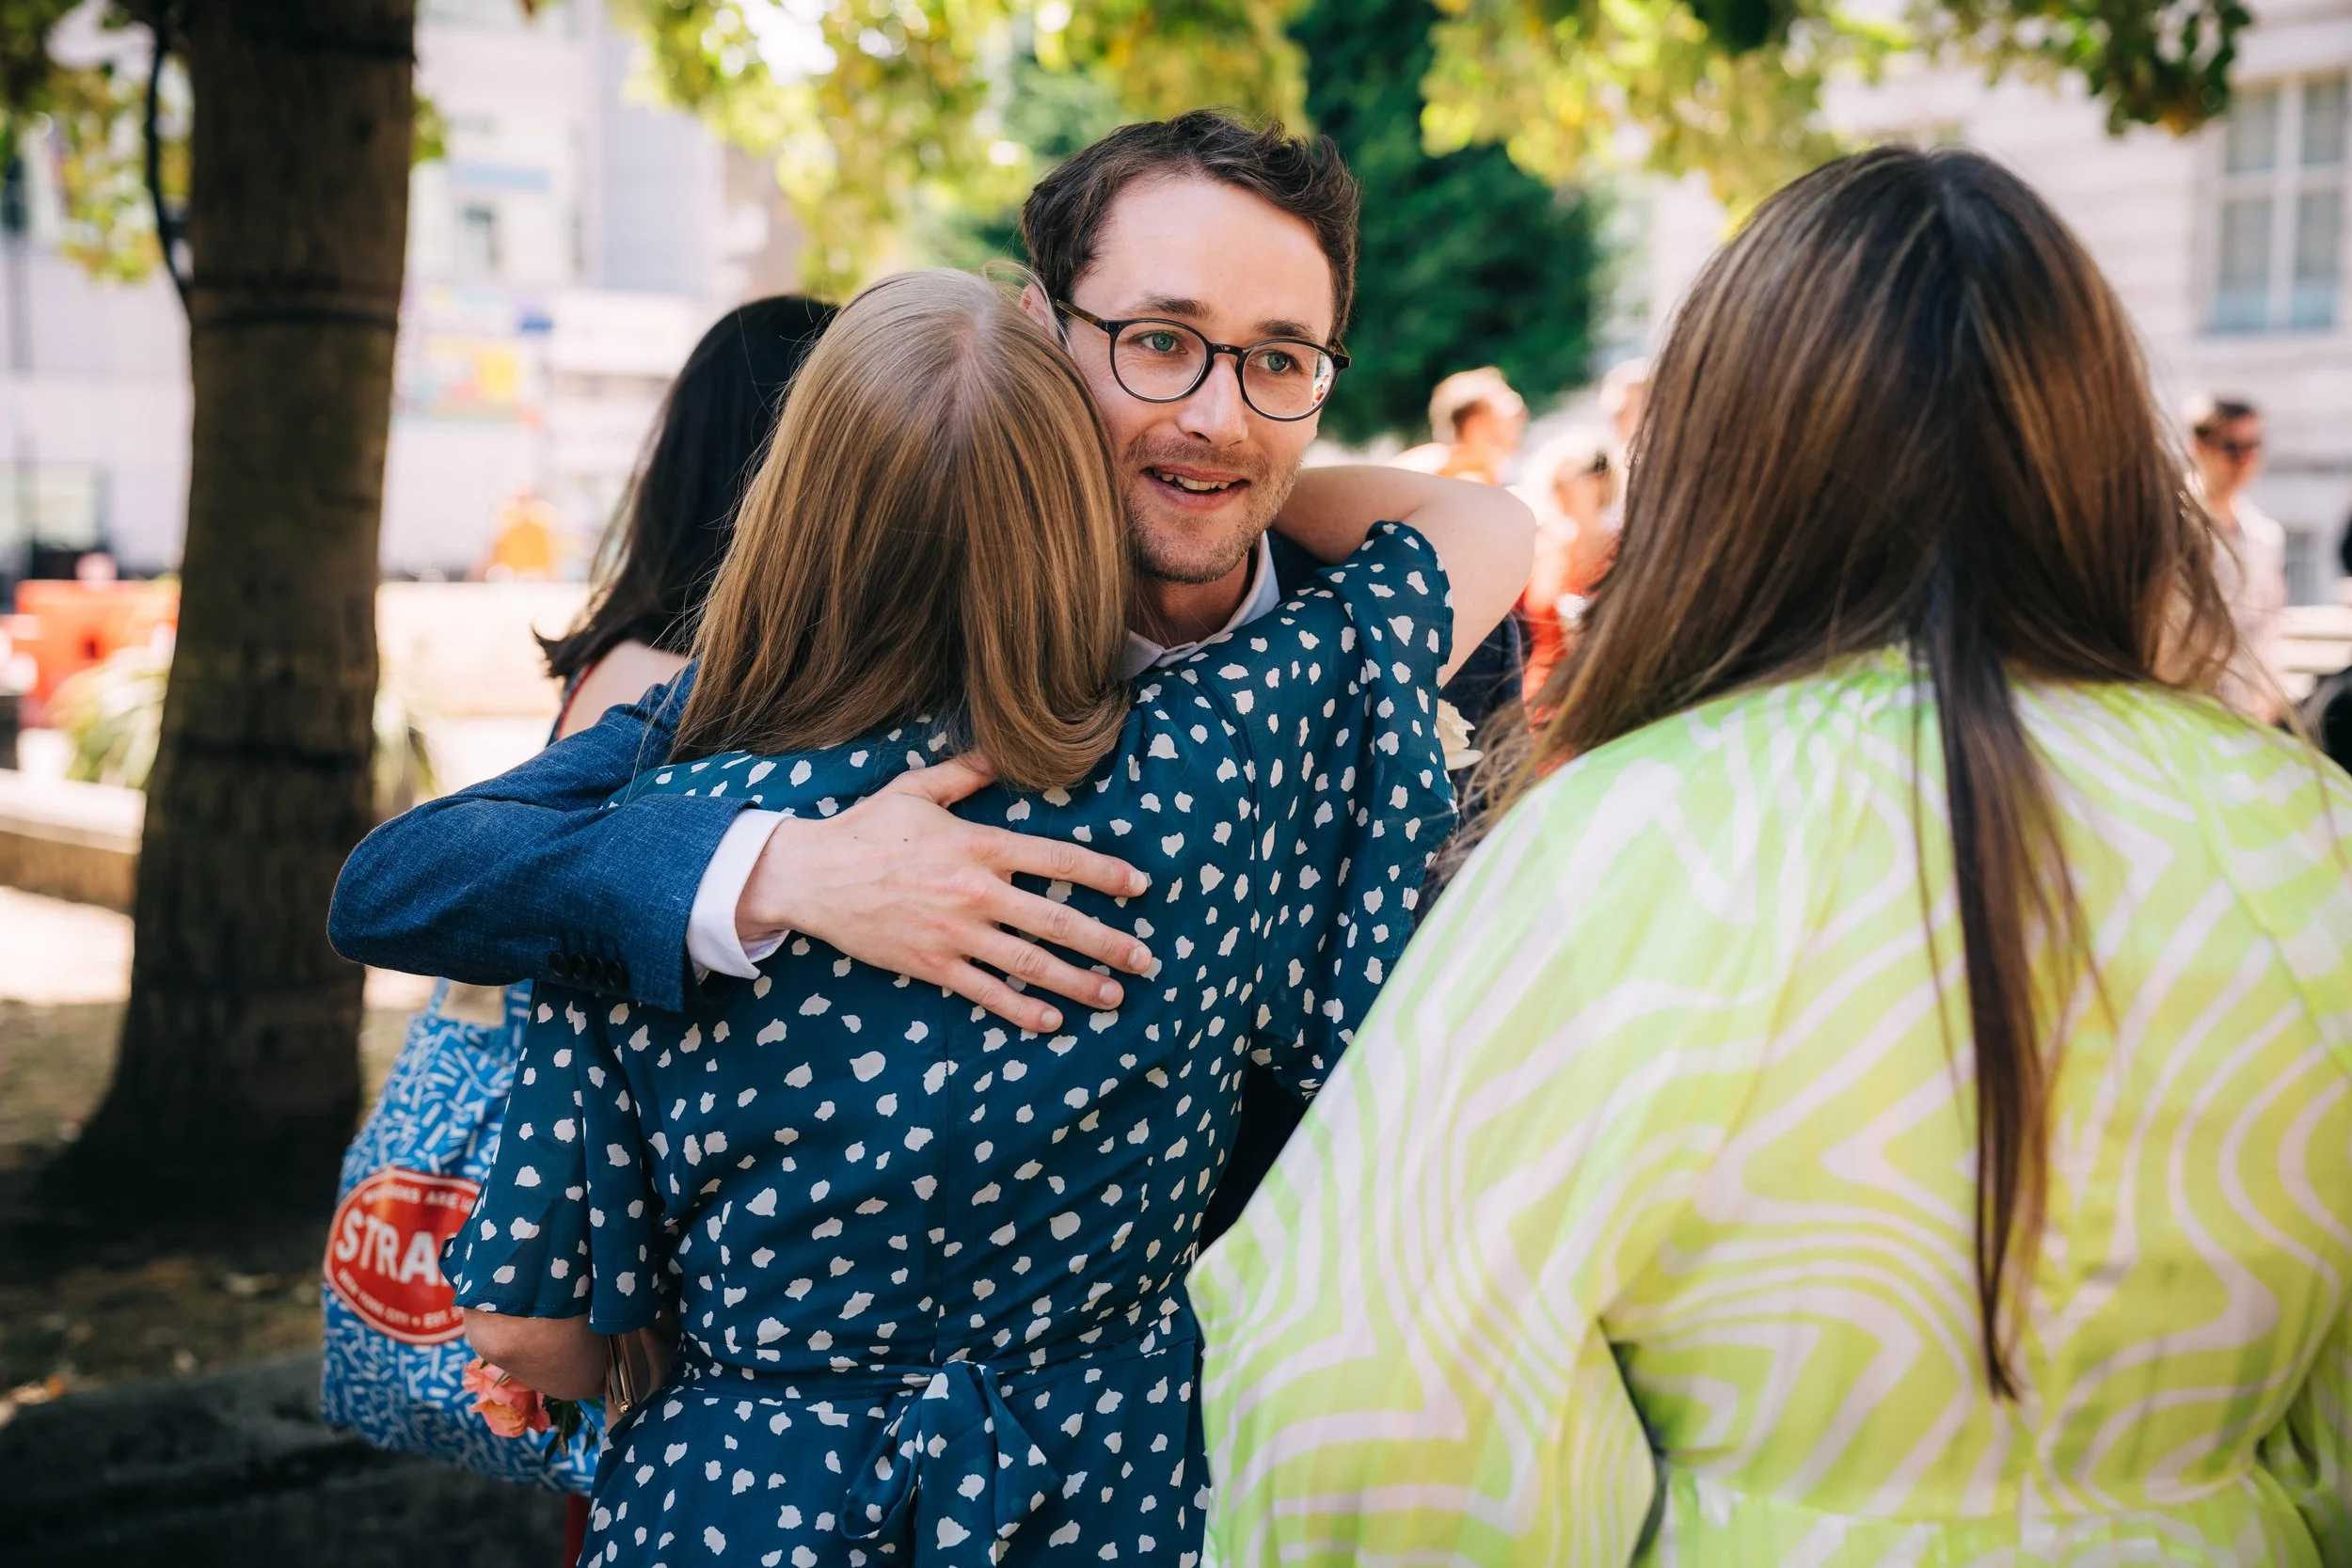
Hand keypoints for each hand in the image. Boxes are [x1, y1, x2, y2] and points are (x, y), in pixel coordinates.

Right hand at [737, 754, 1152, 1033]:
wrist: (810, 876)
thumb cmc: (866, 829)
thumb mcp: (917, 789)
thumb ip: (967, 771)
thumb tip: (1001, 749)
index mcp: (979, 844)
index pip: (1057, 860)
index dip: (1104, 874)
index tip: (1140, 887)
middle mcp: (976, 892)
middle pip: (1056, 922)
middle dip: (1107, 943)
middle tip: (1145, 960)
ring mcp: (955, 933)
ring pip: (1029, 964)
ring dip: (1077, 983)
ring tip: (1115, 997)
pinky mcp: (932, 965)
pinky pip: (986, 992)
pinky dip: (1021, 1010)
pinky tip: (1052, 1021)